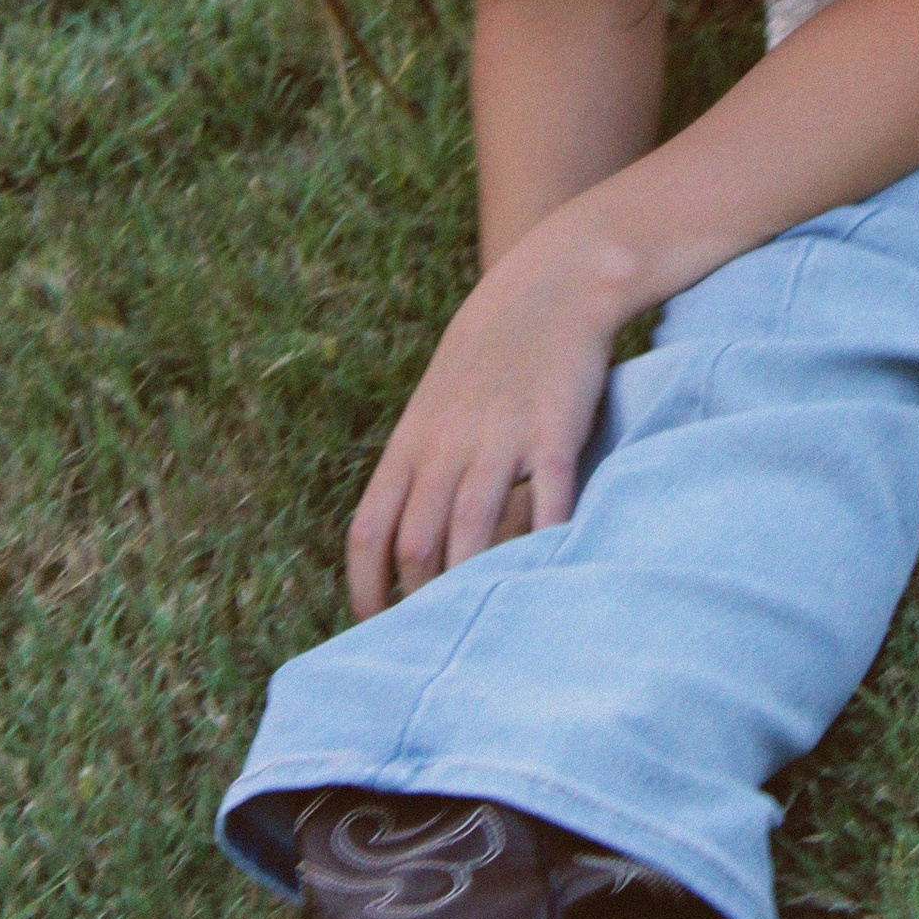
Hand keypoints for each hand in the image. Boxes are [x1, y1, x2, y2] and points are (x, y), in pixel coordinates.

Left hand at [345, 231, 619, 622]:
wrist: (546, 286)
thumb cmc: (489, 358)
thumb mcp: (436, 409)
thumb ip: (421, 471)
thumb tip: (405, 546)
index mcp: (411, 443)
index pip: (369, 529)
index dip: (365, 586)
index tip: (375, 625)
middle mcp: (447, 445)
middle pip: (417, 542)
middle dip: (421, 597)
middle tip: (439, 632)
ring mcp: (499, 438)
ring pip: (471, 530)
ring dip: (471, 583)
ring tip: (482, 617)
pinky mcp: (552, 431)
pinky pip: (547, 498)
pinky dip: (544, 543)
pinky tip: (547, 574)